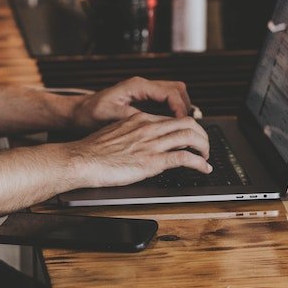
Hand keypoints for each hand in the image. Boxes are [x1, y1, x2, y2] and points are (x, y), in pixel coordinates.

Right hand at [65, 112, 210, 187]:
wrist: (81, 159)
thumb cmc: (92, 151)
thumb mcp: (114, 134)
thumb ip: (131, 134)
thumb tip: (140, 142)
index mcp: (139, 120)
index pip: (171, 119)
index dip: (186, 127)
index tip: (191, 137)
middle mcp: (148, 128)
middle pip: (187, 123)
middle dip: (202, 134)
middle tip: (204, 146)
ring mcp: (151, 144)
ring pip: (190, 137)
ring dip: (204, 148)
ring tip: (207, 157)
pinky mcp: (152, 161)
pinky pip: (185, 158)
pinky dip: (200, 163)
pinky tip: (204, 169)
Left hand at [71, 76, 191, 131]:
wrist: (77, 114)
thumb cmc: (89, 114)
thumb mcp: (110, 117)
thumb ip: (133, 117)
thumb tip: (154, 123)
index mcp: (137, 86)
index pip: (170, 92)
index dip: (181, 109)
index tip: (184, 125)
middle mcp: (143, 86)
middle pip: (178, 90)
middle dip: (186, 108)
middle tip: (188, 128)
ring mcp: (144, 93)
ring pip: (174, 96)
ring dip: (181, 111)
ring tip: (183, 130)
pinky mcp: (143, 102)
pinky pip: (165, 105)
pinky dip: (172, 115)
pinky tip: (171, 130)